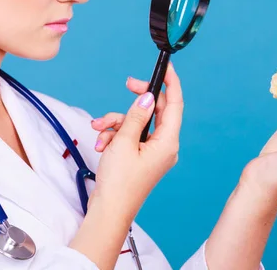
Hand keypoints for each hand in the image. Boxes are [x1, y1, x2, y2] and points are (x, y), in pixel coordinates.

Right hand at [87, 63, 182, 218]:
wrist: (109, 211)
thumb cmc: (119, 182)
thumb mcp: (124, 142)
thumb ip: (136, 116)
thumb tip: (148, 97)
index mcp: (168, 142)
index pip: (175, 104)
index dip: (172, 83)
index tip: (167, 66)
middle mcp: (165, 146)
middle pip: (155, 111)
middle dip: (135, 102)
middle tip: (128, 84)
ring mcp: (154, 152)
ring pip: (138, 122)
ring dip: (118, 121)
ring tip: (101, 131)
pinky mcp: (142, 157)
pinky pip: (132, 136)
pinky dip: (116, 135)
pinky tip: (102, 143)